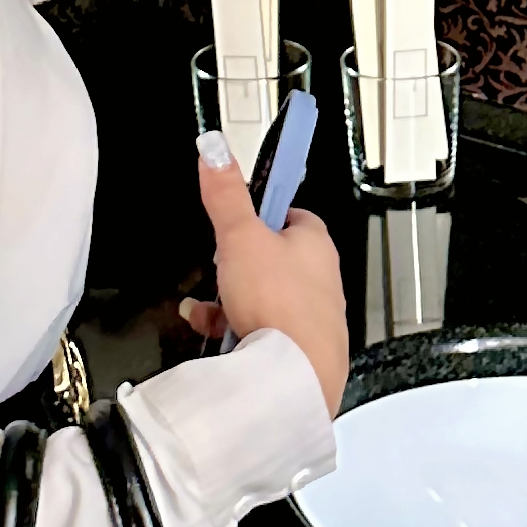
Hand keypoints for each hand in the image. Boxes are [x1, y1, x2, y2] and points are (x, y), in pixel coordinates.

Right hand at [182, 142, 347, 414]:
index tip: (238, 216)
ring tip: (205, 306)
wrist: (295, 376)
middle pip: (272, 259)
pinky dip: (233, 329)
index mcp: (315, 243)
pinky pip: (261, 332)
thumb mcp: (241, 237)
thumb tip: (215, 150)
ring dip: (229, 300)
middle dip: (236, 265)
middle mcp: (320, 279)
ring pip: (263, 298)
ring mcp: (311, 317)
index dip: (261, 214)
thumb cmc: (281, 305)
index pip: (291, 215)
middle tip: (217, 266)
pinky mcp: (299, 350)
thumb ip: (226, 194)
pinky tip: (212, 331)